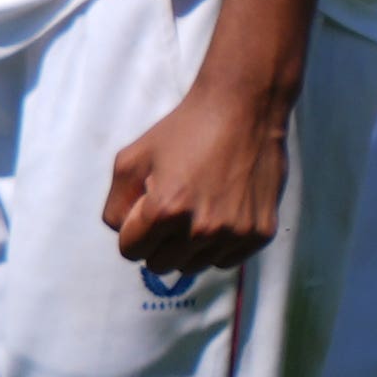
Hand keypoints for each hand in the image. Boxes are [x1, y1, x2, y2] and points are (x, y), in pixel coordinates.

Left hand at [106, 68, 293, 272]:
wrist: (244, 111)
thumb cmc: (184, 132)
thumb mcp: (130, 160)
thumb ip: (115, 204)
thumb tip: (122, 233)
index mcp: (165, 211)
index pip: (131, 252)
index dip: (133, 232)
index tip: (145, 211)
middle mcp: (202, 229)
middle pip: (161, 264)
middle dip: (157, 242)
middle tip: (171, 211)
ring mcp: (235, 233)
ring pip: (194, 266)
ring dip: (188, 247)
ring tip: (197, 209)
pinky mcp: (261, 233)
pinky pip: (226, 261)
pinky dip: (218, 246)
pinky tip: (220, 214)